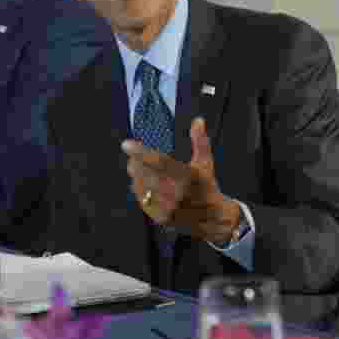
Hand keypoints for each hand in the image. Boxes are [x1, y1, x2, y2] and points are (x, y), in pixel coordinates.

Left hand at [122, 117, 239, 243]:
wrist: (211, 218)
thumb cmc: (206, 186)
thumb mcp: (206, 162)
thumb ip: (200, 141)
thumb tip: (198, 121)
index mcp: (188, 177)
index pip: (160, 161)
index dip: (141, 152)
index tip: (126, 144)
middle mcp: (177, 193)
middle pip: (145, 174)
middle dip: (135, 162)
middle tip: (133, 156)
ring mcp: (167, 207)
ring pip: (140, 186)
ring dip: (136, 175)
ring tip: (141, 170)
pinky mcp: (161, 217)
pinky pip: (141, 199)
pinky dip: (139, 189)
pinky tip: (145, 185)